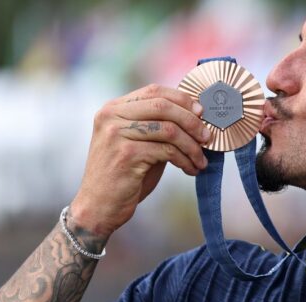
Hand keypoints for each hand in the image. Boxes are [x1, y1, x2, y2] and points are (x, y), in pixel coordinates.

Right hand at [70, 84, 210, 237]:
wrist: (99, 207)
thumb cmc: (123, 177)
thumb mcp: (139, 145)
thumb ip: (158, 128)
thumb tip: (196, 117)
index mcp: (113, 109)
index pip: (154, 91)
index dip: (182, 99)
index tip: (201, 113)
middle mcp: (111, 116)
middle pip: (163, 106)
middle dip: (192, 121)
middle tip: (207, 137)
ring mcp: (117, 134)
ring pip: (169, 129)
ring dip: (192, 146)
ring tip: (200, 160)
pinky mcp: (126, 154)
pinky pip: (167, 151)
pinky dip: (185, 160)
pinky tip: (190, 169)